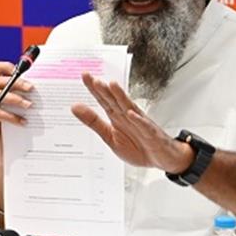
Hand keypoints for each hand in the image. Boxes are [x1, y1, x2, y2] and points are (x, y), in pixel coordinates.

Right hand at [0, 61, 33, 165]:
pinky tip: (23, 123)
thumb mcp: (22, 112)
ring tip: (29, 106)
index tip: (20, 69)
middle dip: (16, 82)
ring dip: (15, 99)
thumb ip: (27, 98)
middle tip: (31, 88)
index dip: (5, 66)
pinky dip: (11, 117)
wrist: (7, 156)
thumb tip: (44, 85)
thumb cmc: (15, 133)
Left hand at [71, 73, 191, 172]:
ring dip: (121, 97)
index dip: (94, 89)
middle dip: (104, 89)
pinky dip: (138, 120)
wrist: (161, 159)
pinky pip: (144, 127)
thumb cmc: (137, 146)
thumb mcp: (109, 136)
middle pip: (114, 100)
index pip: (103, 99)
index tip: (85, 76)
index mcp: (116, 116)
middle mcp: (127, 116)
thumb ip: (93, 122)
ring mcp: (140, 124)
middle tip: (94, 79)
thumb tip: (74, 107)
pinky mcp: (151, 134)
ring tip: (112, 86)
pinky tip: (131, 114)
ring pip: (129, 108)